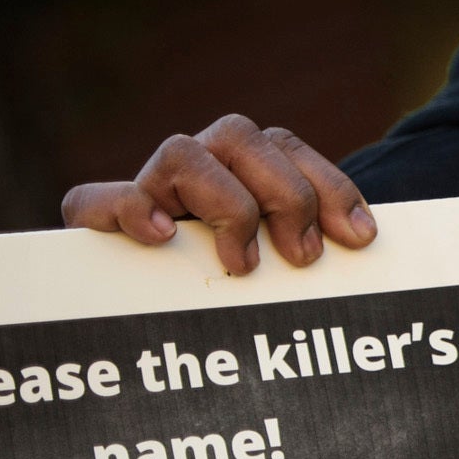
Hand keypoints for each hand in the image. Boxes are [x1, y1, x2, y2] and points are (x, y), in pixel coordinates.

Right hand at [62, 116, 375, 276]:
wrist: (148, 322)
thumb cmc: (243, 289)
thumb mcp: (286, 262)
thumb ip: (311, 238)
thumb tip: (364, 238)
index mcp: (237, 166)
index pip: (283, 145)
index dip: (329, 185)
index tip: (360, 238)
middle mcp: (192, 166)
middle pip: (239, 136)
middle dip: (287, 194)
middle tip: (304, 257)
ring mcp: (144, 190)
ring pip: (181, 153)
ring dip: (225, 203)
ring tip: (243, 263)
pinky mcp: (97, 224)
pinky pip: (94, 199)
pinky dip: (133, 209)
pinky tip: (163, 236)